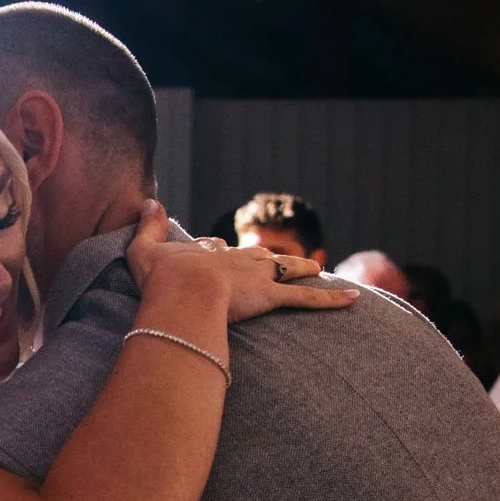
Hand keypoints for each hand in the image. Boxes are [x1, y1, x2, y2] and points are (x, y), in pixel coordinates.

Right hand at [127, 201, 355, 322]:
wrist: (184, 293)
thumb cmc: (163, 277)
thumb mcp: (146, 250)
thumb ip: (149, 227)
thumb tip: (149, 201)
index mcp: (209, 253)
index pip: (217, 249)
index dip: (216, 252)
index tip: (214, 252)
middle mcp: (238, 261)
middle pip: (258, 255)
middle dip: (268, 257)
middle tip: (274, 258)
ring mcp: (257, 278)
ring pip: (286, 269)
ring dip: (301, 267)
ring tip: (315, 267)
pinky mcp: (272, 296)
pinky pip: (307, 299)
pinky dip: (331, 298)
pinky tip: (353, 300)